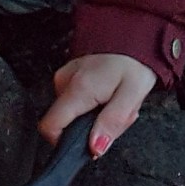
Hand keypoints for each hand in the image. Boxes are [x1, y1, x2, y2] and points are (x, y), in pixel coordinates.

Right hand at [40, 53, 157, 155]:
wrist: (133, 37)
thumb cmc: (135, 65)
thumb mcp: (132, 98)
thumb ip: (112, 124)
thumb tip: (95, 148)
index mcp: (79, 90)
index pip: (50, 127)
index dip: (65, 142)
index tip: (87, 141)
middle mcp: (65, 82)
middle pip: (64, 123)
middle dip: (90, 128)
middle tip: (114, 115)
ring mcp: (63, 78)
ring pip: (70, 114)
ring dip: (94, 116)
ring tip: (113, 102)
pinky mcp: (67, 76)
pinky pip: (73, 101)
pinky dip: (92, 104)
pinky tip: (106, 95)